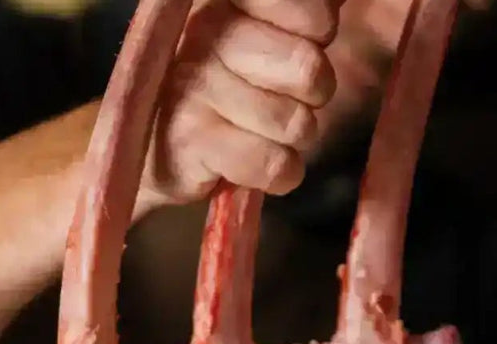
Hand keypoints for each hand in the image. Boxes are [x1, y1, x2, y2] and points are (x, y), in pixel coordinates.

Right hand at [143, 0, 340, 203]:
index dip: (318, 37)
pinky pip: (274, 165)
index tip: (297, 44)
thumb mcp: (262, 30)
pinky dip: (282, 174)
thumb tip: (338, 1)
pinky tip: (263, 162)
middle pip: (309, 70)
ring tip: (266, 131)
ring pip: (296, 124)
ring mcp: (195, 86)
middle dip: (313, 95)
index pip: (313, 14)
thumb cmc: (224, 82)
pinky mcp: (193, 141)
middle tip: (284, 97)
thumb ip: (301, 13)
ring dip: (294, 139)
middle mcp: (206, 30)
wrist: (158, 145)